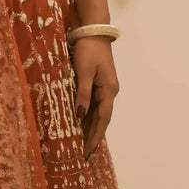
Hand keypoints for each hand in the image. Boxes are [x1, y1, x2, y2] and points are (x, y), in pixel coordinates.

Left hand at [72, 37, 118, 161]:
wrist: (93, 32)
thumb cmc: (88, 50)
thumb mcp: (84, 71)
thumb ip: (83, 93)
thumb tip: (80, 115)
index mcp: (108, 91)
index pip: (102, 120)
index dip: (95, 137)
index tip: (88, 152)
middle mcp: (109, 92)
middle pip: (100, 120)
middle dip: (92, 138)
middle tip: (84, 156)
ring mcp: (104, 89)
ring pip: (96, 114)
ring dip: (90, 129)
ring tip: (81, 146)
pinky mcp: (98, 84)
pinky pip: (93, 105)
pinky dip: (87, 117)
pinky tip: (80, 126)